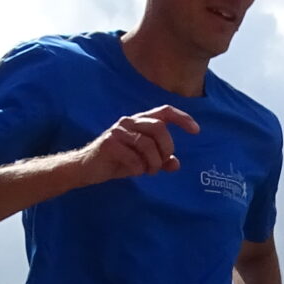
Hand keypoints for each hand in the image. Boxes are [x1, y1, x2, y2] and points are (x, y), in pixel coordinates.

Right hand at [76, 104, 200, 182]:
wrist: (87, 168)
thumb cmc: (117, 161)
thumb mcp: (142, 162)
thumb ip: (160, 161)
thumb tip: (176, 164)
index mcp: (140, 122)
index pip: (164, 111)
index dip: (182, 118)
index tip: (196, 131)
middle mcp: (129, 122)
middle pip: (159, 128)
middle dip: (166, 148)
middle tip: (162, 163)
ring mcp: (118, 131)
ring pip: (147, 144)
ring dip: (153, 162)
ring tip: (149, 171)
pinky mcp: (109, 143)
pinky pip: (133, 157)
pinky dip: (139, 168)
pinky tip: (135, 171)